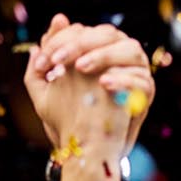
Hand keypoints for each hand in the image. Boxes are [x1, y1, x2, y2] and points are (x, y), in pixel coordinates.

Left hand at [25, 15, 154, 158]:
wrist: (87, 149)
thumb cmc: (66, 118)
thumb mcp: (45, 96)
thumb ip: (37, 70)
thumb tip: (35, 46)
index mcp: (95, 49)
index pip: (82, 31)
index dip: (60, 41)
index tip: (43, 63)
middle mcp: (118, 54)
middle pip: (106, 34)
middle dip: (80, 44)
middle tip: (58, 61)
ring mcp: (136, 70)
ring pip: (130, 48)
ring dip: (104, 55)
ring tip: (81, 69)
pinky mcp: (145, 92)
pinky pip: (142, 78)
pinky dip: (124, 78)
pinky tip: (103, 83)